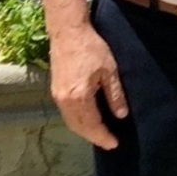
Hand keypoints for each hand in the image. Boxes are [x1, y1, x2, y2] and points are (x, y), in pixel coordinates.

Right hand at [48, 23, 127, 149]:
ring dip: (85, 131)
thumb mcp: (110, 71)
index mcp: (79, 97)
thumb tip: (121, 116)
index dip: (103, 136)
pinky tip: (88, 121)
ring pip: (71, 121)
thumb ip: (115, 95)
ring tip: (100, 135)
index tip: (115, 144)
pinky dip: (77, 121)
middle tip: (109, 143)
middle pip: (79, 127)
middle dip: (94, 137)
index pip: (92, 125)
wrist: (68, 31)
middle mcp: (65, 100)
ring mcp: (57, 95)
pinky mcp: (55, 90)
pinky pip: (66, 113)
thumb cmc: (92, 48)